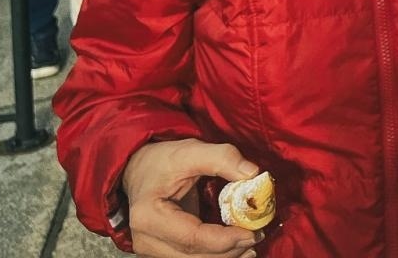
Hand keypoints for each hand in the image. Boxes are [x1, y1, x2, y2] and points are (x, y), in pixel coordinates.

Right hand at [121, 139, 260, 257]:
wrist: (139, 170)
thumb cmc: (162, 161)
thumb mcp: (190, 151)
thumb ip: (222, 158)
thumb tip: (253, 173)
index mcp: (149, 217)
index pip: (192, 238)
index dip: (225, 240)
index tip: (253, 232)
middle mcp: (146, 240)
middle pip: (194, 256)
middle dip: (230, 251)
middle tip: (258, 236)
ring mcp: (152, 249)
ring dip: (225, 256)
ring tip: (251, 245)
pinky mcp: (162, 251)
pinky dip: (215, 255)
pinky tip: (235, 248)